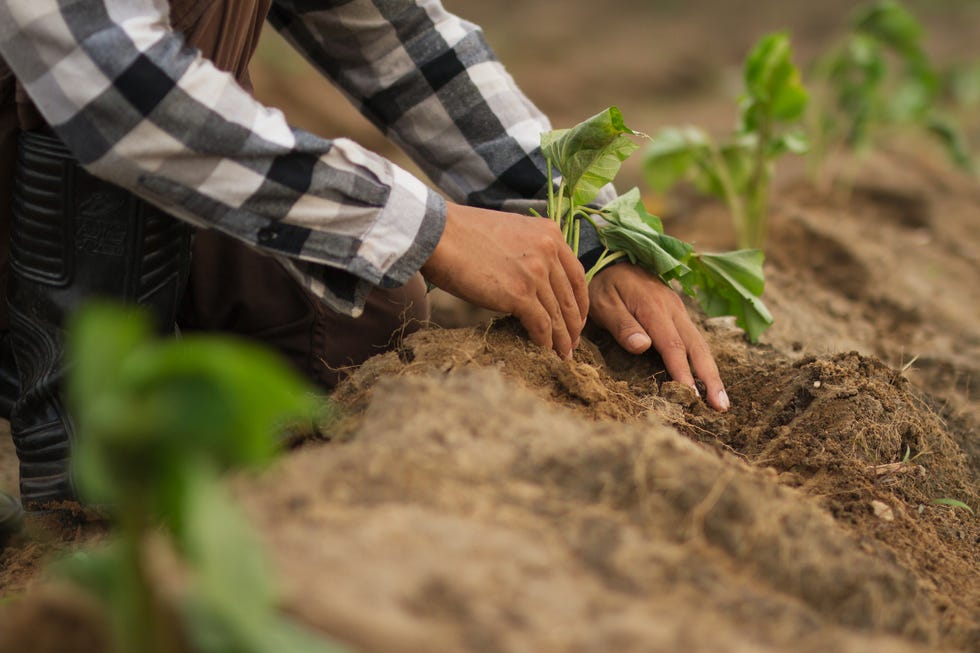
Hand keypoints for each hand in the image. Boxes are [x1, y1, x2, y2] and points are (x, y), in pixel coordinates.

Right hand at [421, 202, 588, 357]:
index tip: (576, 318)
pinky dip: (544, 343)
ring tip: (562, 356)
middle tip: (573, 344)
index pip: (576, 275)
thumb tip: (532, 279)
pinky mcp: (520, 294)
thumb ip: (529, 250)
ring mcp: (536, 273)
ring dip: (562, 340)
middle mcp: (549, 251)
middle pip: (570, 297)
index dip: (579, 302)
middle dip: (574, 325)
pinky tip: (544, 352)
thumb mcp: (509, 231)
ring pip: (558, 315)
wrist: (437, 232)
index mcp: (550, 233)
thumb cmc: (462, 233)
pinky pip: (541, 325)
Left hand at [588, 263, 729, 411]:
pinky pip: (694, 338)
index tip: (692, 396)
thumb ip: (622, 325)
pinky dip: (703, 360)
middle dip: (710, 378)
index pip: (673, 345)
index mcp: (654, 308)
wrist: (610, 259)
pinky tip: (707, 378)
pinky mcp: (677, 312)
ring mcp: (678, 310)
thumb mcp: (603, 304)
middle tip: (720, 406)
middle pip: (696, 346)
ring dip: (711, 372)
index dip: (683, 372)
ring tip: (720, 401)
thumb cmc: (603, 286)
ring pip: (700, 343)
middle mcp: (672, 309)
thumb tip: (643, 347)